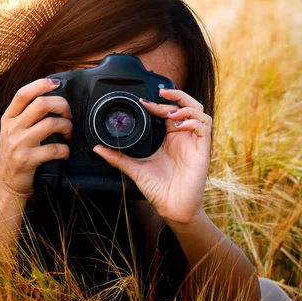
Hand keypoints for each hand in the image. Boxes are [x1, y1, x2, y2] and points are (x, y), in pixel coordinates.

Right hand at [0, 78, 72, 197]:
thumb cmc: (14, 155)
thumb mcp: (13, 131)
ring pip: (52, 124)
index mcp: (9, 118)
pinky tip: (64, 152)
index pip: (23, 93)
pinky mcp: (27, 160)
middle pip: (42, 104)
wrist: (4, 185)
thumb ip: (26, 115)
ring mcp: (18, 144)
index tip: (57, 83)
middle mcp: (12, 128)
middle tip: (68, 115)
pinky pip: (55, 148)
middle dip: (62, 106)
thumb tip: (51, 97)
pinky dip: (65, 150)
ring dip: (67, 127)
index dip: (42, 84)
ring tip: (68, 135)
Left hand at [93, 88, 211, 225]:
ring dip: (185, 106)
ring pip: (199, 111)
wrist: (172, 207)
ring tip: (170, 113)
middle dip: (176, 94)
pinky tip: (179, 125)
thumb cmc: (158, 189)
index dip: (159, 103)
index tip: (143, 102)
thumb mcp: (135, 168)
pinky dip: (193, 121)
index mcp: (171, 137)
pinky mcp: (203, 149)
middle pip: (188, 104)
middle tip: (161, 92)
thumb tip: (97, 149)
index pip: (169, 111)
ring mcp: (195, 142)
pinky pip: (204, 127)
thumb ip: (117, 157)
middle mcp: (184, 136)